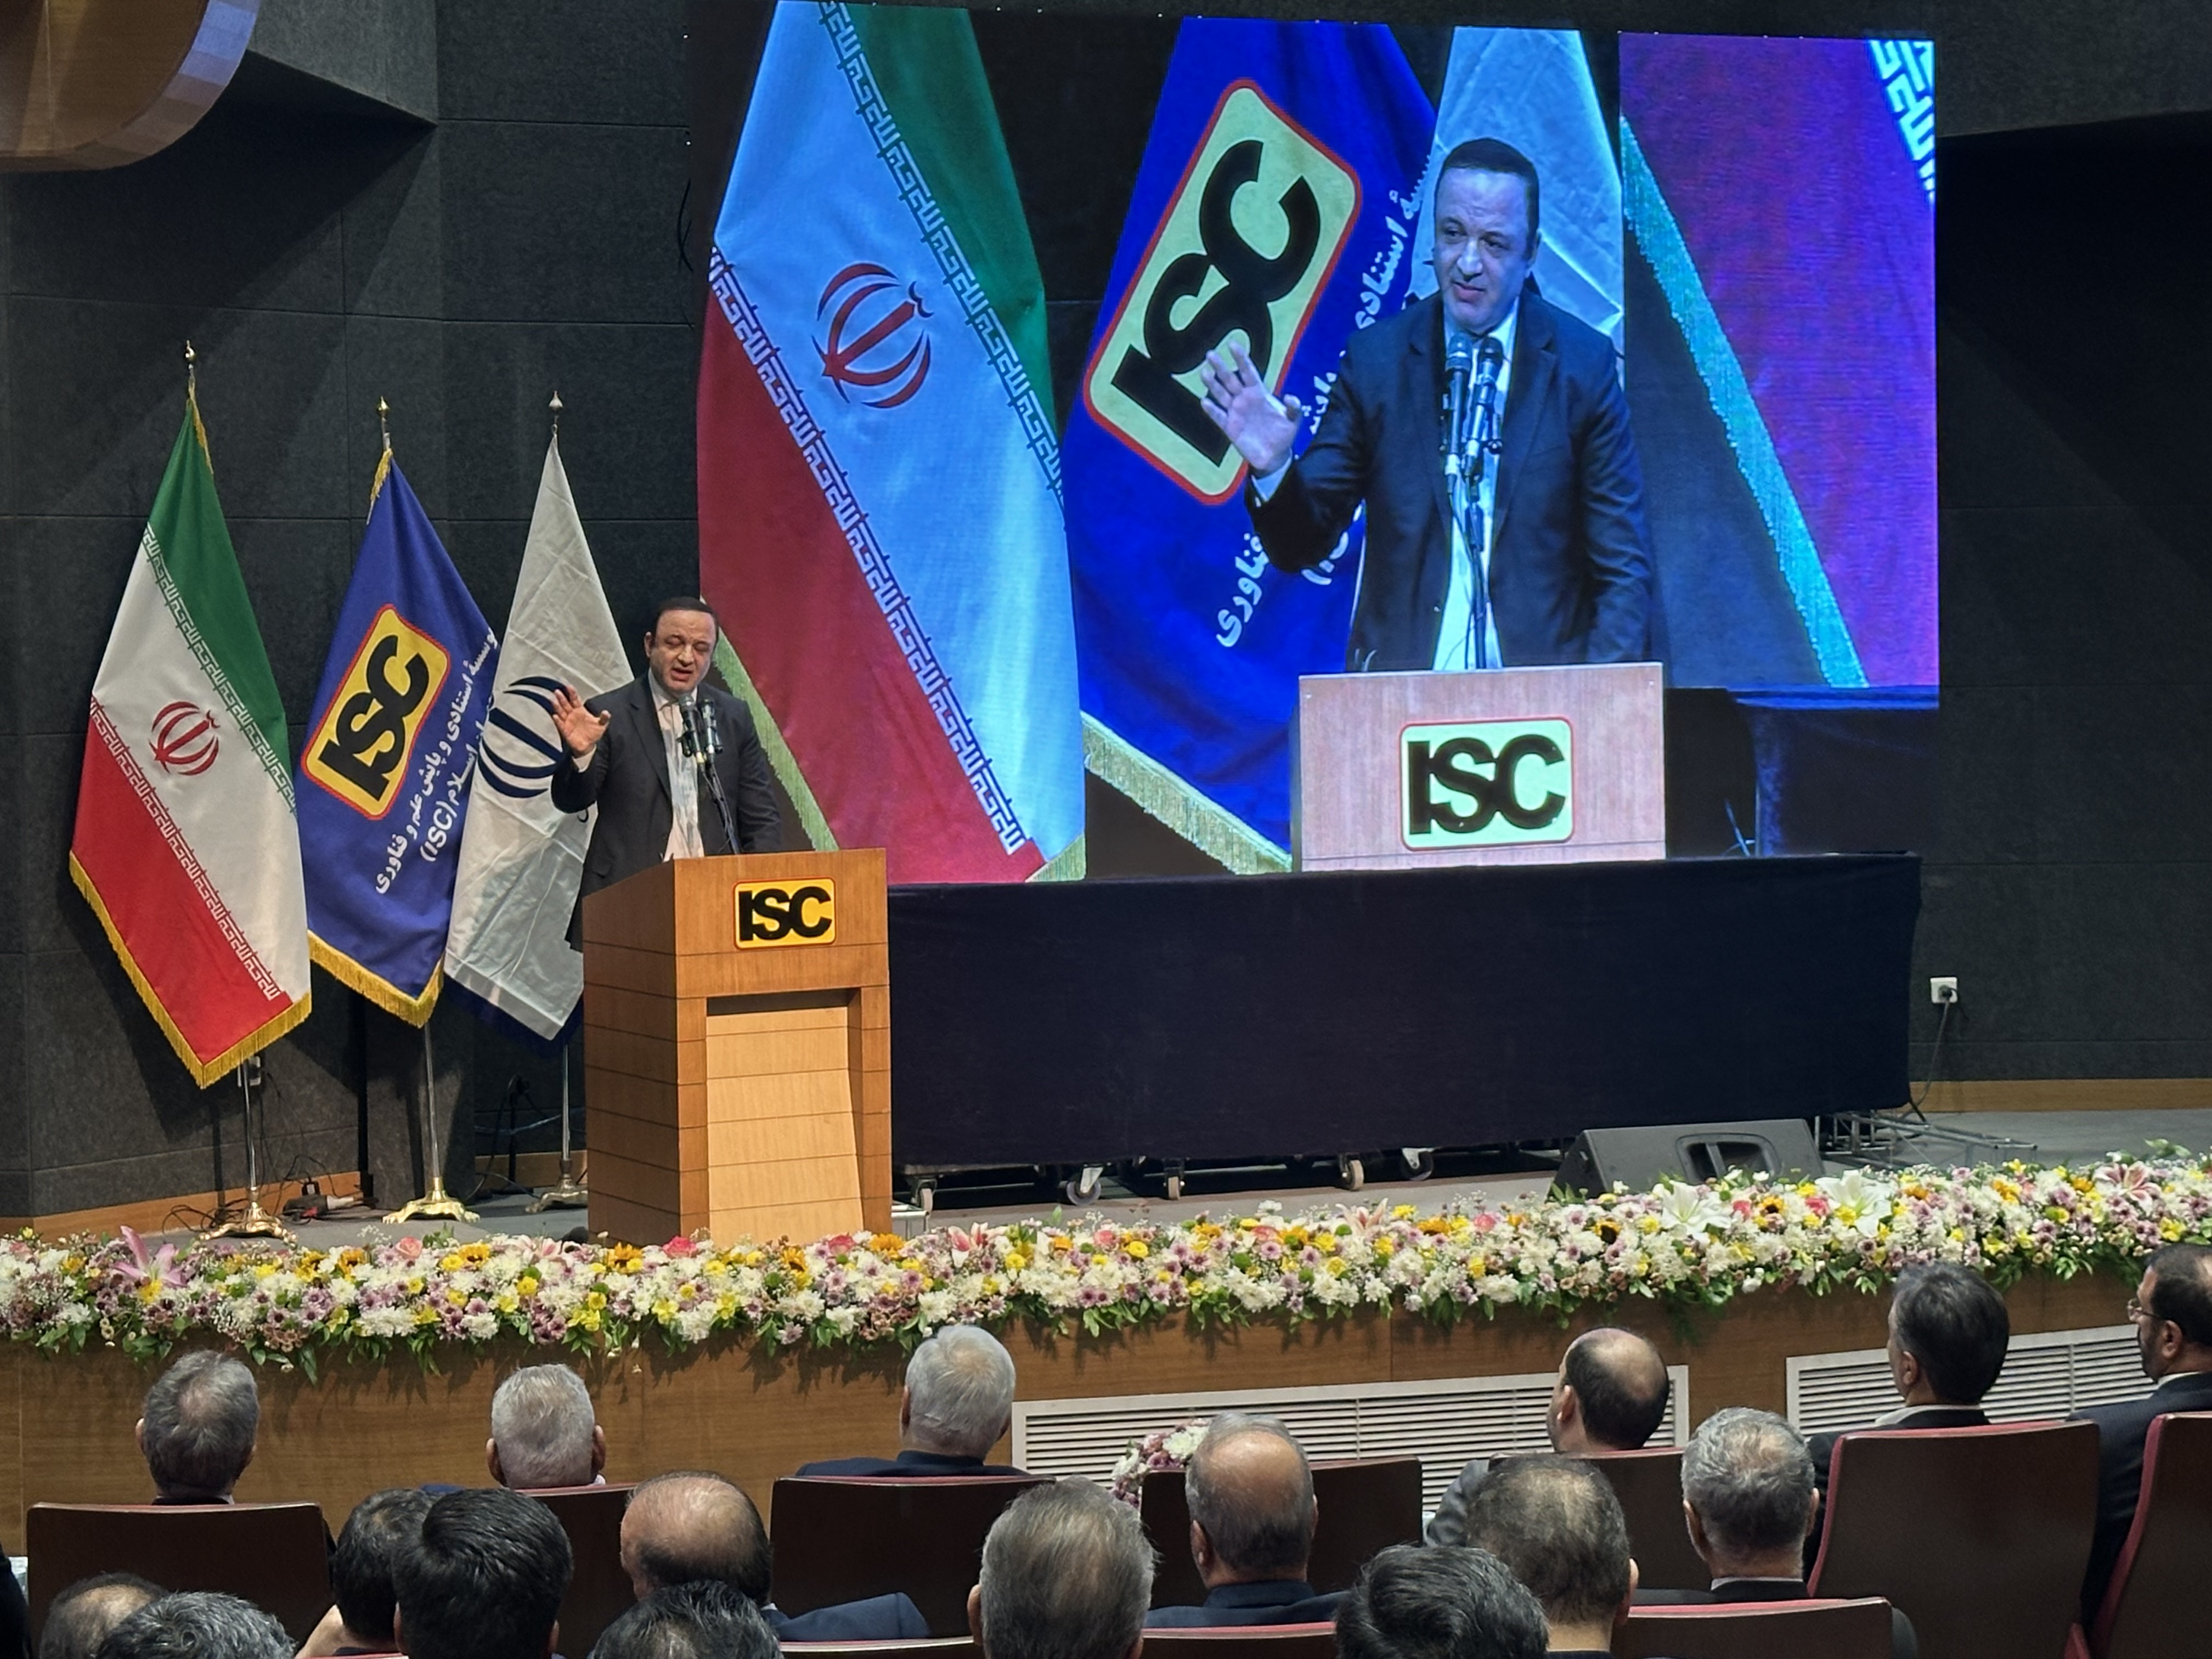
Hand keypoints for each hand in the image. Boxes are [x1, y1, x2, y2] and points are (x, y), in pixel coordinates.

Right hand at [550, 685, 611, 756]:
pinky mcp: (565, 731)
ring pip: (561, 712)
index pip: (575, 700)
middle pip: (566, 704)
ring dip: (557, 707)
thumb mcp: (601, 725)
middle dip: (562, 698)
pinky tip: (555, 716)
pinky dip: (558, 721)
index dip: (572, 693)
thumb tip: (607, 712)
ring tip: (553, 701)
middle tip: (557, 691)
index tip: (569, 686)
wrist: (589, 746)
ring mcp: (568, 722)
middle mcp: (572, 715)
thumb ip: (604, 718)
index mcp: (580, 711)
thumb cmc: (594, 733)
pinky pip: (560, 725)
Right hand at [1199, 340, 1305, 475]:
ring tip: (1204, 372)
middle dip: (1221, 367)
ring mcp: (1235, 412)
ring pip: (1221, 394)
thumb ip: (1294, 407)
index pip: (1248, 371)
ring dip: (1212, 384)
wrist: (1275, 456)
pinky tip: (1204, 401)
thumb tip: (1290, 397)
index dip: (1241, 358)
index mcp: (1259, 393)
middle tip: (1210, 354)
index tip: (1233, 345)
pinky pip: (1218, 416)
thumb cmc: (1284, 434)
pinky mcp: (1229, 427)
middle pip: (1230, 379)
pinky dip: (1212, 410)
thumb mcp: (1294, 420)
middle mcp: (1244, 399)